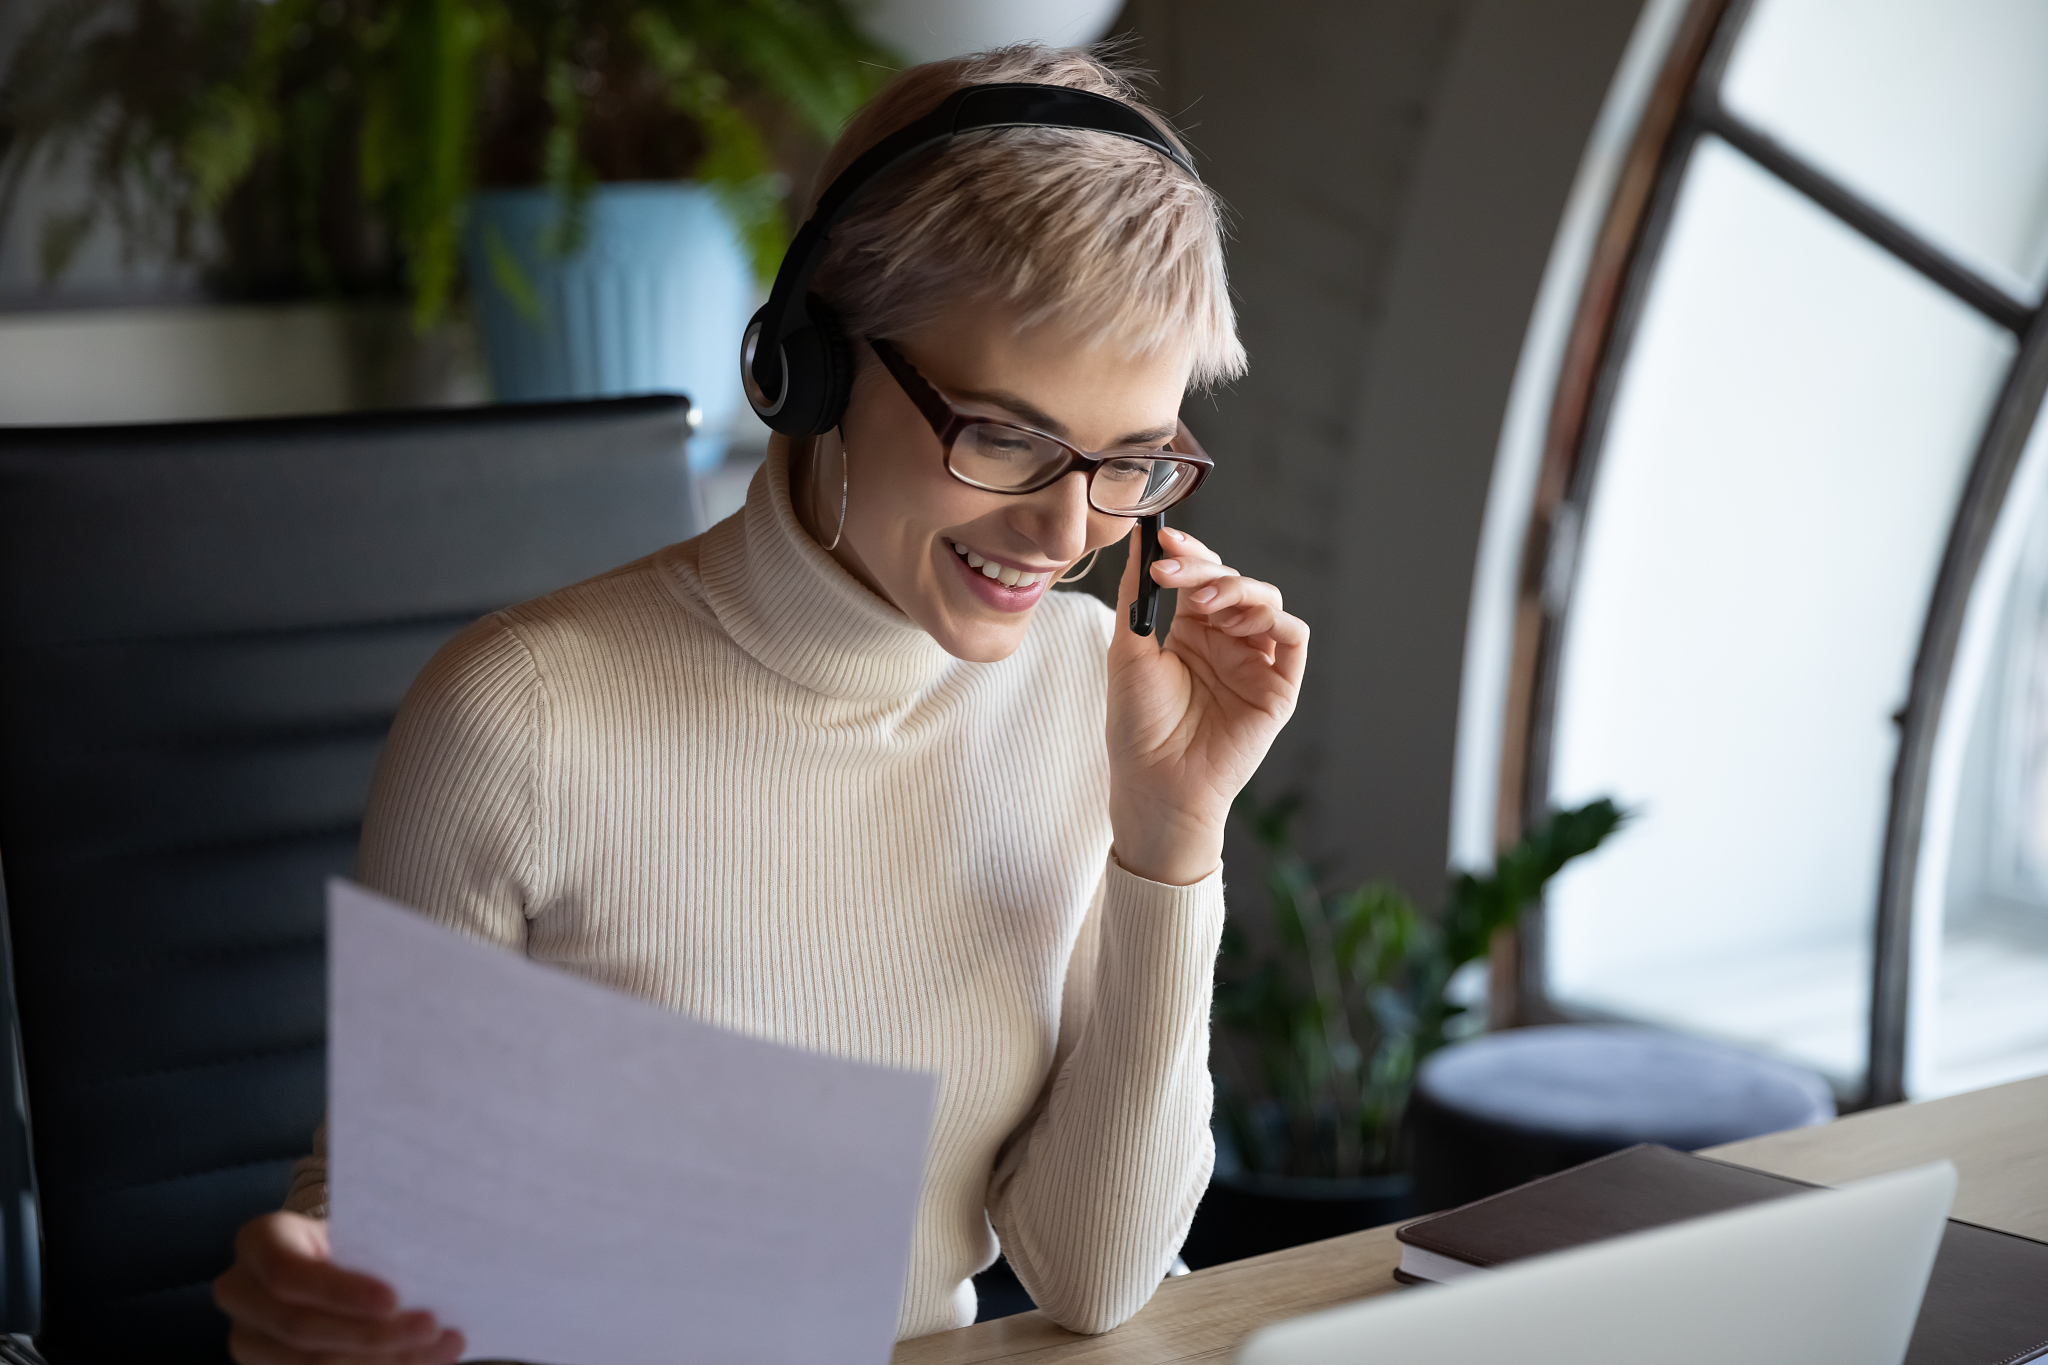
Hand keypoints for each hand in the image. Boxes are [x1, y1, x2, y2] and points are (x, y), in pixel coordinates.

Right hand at [214, 1212, 462, 1364]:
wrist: (322, 1264)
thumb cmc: (346, 1239)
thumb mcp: (353, 1230)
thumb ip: (374, 1252)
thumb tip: (431, 1279)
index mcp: (258, 1242)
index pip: (288, 1273)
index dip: (340, 1292)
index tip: (393, 1300)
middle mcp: (241, 1295)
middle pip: (300, 1328)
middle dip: (371, 1335)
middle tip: (431, 1328)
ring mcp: (248, 1341)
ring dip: (383, 1361)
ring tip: (442, 1347)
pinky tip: (421, 1362)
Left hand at [1106, 524, 1307, 884]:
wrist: (1155, 783)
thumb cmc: (1137, 725)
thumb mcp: (1128, 651)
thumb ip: (1135, 594)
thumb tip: (1137, 538)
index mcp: (1192, 631)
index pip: (1200, 577)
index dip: (1188, 554)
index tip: (1163, 539)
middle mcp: (1227, 642)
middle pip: (1233, 582)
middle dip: (1205, 570)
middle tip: (1175, 572)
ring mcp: (1255, 662)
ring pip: (1266, 601)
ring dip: (1237, 589)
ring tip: (1204, 603)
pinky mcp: (1279, 687)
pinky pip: (1294, 638)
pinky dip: (1274, 620)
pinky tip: (1241, 622)